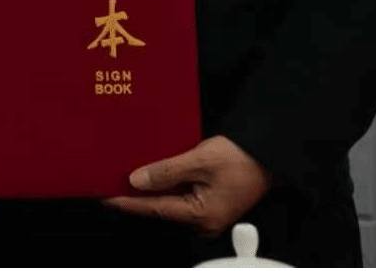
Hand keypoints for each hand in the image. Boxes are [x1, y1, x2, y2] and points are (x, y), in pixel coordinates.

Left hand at [103, 135, 270, 234]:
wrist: (269, 154)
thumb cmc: (242, 158)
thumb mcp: (199, 160)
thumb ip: (166, 171)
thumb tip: (137, 181)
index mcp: (202, 215)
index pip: (155, 209)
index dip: (128, 202)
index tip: (105, 196)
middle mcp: (204, 220)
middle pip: (161, 207)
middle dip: (137, 194)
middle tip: (110, 182)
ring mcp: (208, 213)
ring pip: (170, 200)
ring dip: (151, 188)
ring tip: (125, 175)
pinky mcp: (210, 202)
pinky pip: (181, 195)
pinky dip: (166, 184)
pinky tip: (152, 173)